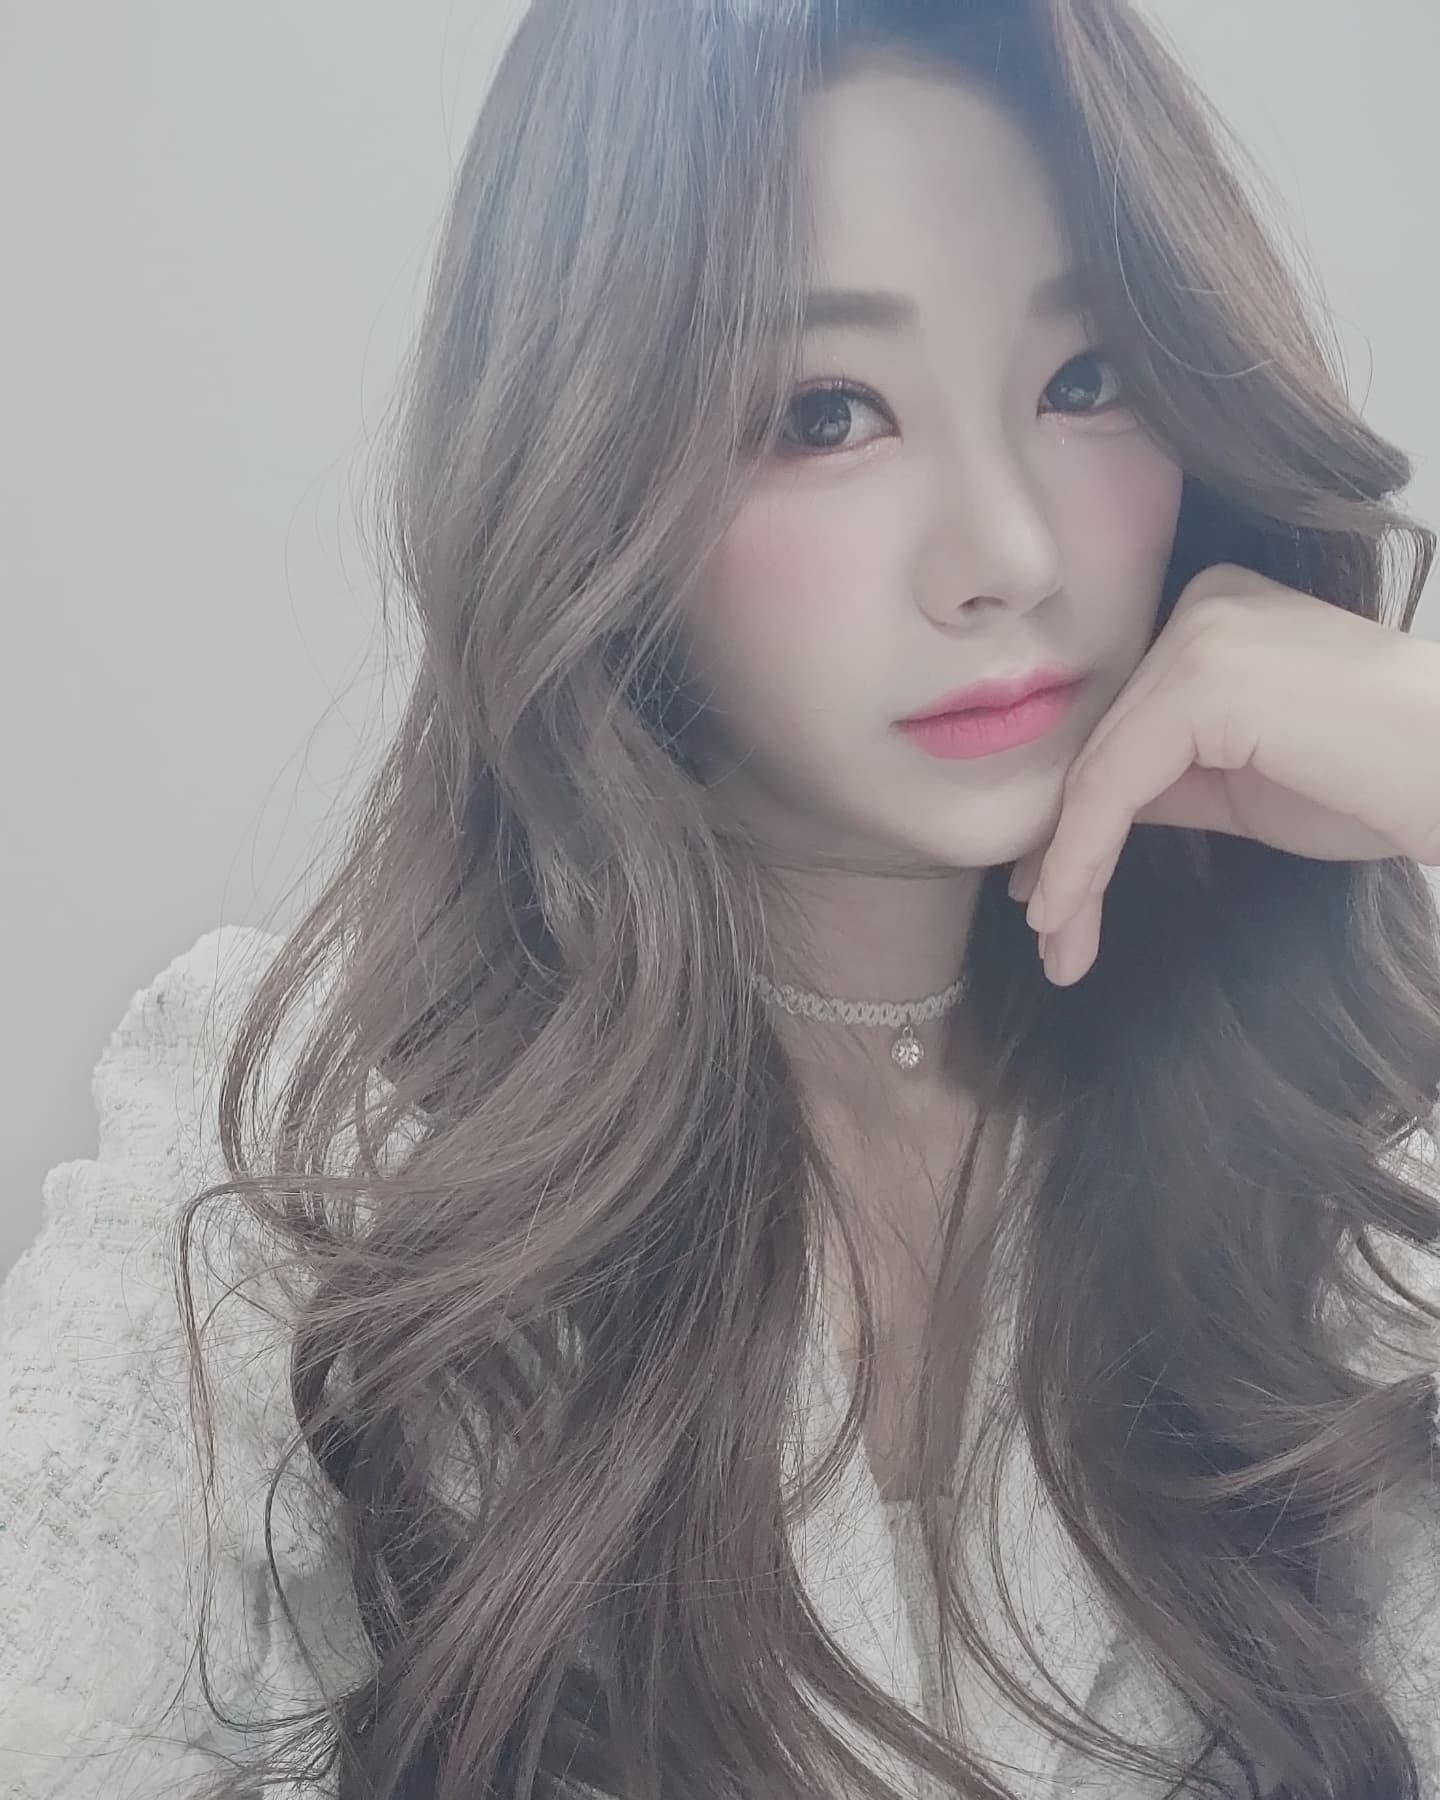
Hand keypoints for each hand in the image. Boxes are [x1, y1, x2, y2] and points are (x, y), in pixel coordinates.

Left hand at [1008, 562, 1439, 985]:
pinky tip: (1066, 915)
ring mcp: (1201, 632)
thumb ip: (1165, 779)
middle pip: (1100, 748)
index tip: (1053, 899)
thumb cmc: (1379, 786)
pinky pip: (1113, 784)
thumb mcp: (1243, 781)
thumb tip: (1076, 821)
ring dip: (1069, 873)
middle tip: (1051, 938)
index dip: (1073, 820)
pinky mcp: (1202, 677)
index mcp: (1212, 614)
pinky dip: (1082, 857)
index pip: (1118, 727)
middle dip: (1064, 853)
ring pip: (1096, 773)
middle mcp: (1200, 604)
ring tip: (1059, 950)